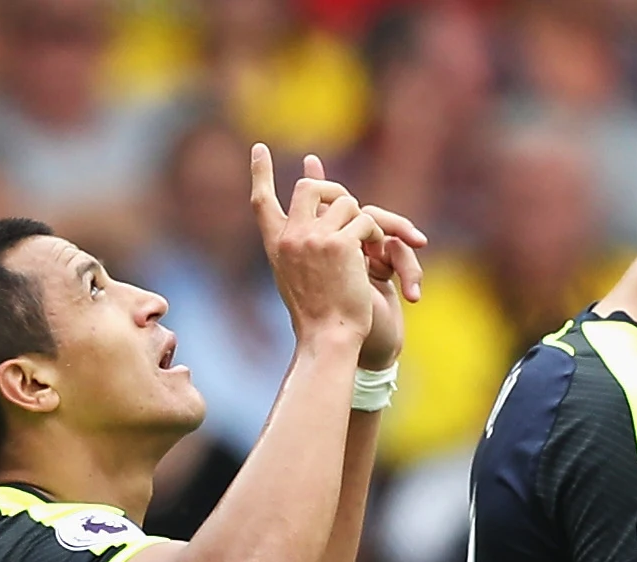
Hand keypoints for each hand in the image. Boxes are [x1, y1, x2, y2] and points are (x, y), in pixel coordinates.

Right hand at [254, 148, 426, 349]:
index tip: (259, 149)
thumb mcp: (298, 277)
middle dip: (333, 190)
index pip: (261, 201)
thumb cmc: (318, 317)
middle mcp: (290, 238)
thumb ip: (300, 244)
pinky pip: (365, 221)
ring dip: (361, 221)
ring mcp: (313, 239)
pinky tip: (376, 259)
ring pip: (346, 203)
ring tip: (368, 248)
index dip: (261, 173)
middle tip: (349, 206)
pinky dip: (375, 237)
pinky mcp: (340, 245)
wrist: (328, 338)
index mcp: (276, 247)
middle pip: (309, 188)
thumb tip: (313, 220)